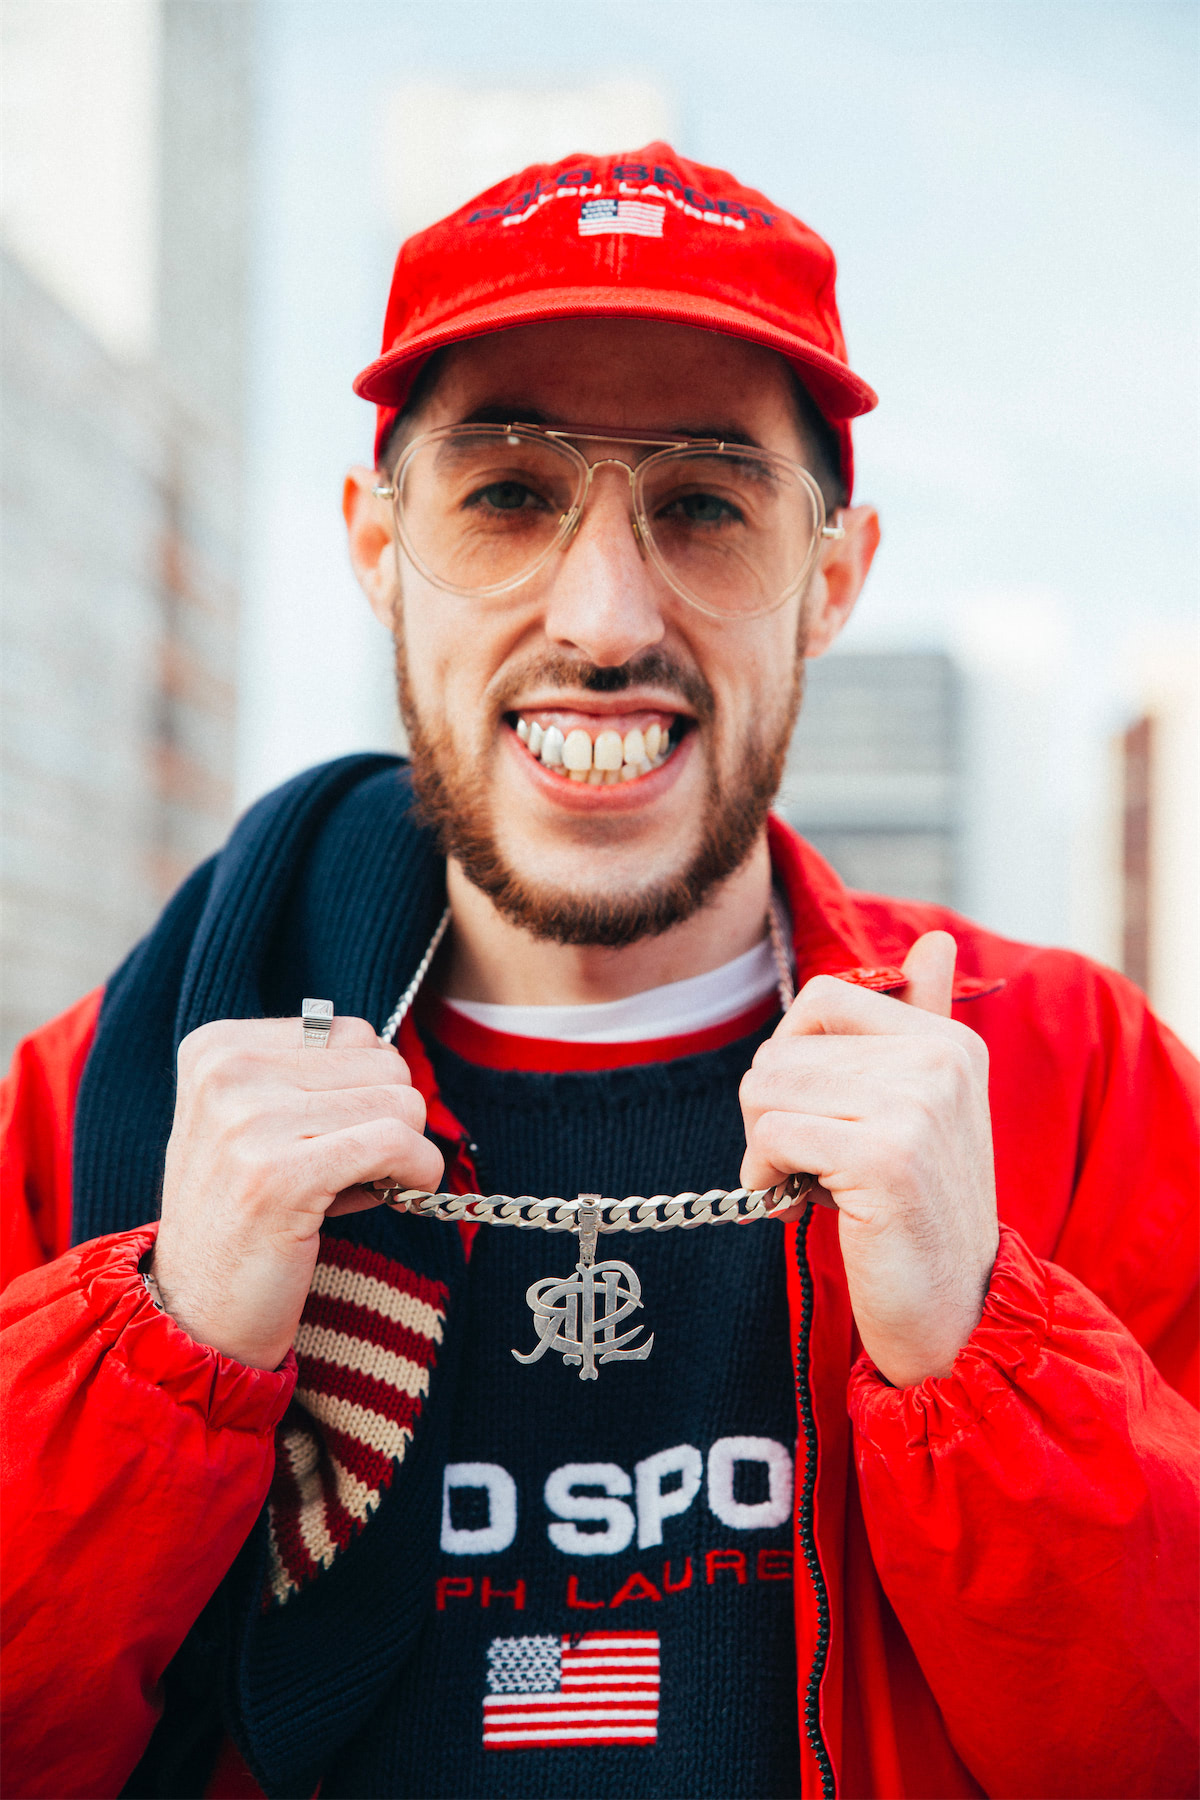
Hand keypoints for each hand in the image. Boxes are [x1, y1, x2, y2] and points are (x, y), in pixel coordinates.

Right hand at [152, 1017, 444, 1369]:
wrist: (198, 1310)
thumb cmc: (247, 1214)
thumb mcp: (256, 1122)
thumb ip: (315, 1078)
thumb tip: (401, 1062)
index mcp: (217, 1047)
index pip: (353, 1033)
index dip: (365, 1091)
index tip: (331, 1139)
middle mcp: (226, 1072)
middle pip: (383, 1062)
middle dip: (388, 1118)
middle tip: (349, 1169)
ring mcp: (249, 1121)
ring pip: (401, 1100)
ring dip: (406, 1150)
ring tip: (358, 1185)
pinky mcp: (282, 1174)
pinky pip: (399, 1144)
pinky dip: (419, 1172)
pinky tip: (399, 1195)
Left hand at [740, 932, 997, 1385]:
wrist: (954, 1311)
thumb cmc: (918, 1209)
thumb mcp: (928, 1107)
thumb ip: (924, 1020)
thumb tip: (936, 941)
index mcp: (948, 1041)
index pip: (820, 1001)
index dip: (791, 1060)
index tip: (813, 1112)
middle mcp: (940, 1062)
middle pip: (783, 1050)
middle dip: (772, 1111)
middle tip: (811, 1162)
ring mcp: (917, 1107)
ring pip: (769, 1088)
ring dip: (765, 1146)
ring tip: (811, 1181)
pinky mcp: (886, 1158)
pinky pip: (773, 1135)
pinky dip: (764, 1175)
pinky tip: (796, 1202)